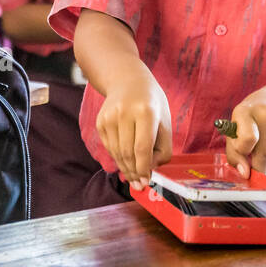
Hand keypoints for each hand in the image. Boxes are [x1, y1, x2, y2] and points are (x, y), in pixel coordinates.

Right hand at [94, 68, 172, 189]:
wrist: (126, 80)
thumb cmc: (151, 103)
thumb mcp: (165, 120)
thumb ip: (163, 146)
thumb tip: (152, 169)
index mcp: (145, 111)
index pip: (142, 148)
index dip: (144, 168)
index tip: (146, 182)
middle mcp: (125, 113)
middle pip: (128, 153)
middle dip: (135, 172)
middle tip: (139, 185)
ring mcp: (109, 117)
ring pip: (117, 153)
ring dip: (126, 168)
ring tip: (134, 177)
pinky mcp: (100, 121)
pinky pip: (110, 147)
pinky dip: (118, 158)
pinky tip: (125, 161)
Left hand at [224, 86, 265, 176]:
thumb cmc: (249, 121)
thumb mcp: (235, 131)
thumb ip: (234, 154)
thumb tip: (245, 174)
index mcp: (245, 112)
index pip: (249, 138)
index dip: (244, 152)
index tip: (243, 156)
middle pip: (264, 154)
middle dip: (259, 171)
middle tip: (255, 177)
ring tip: (263, 164)